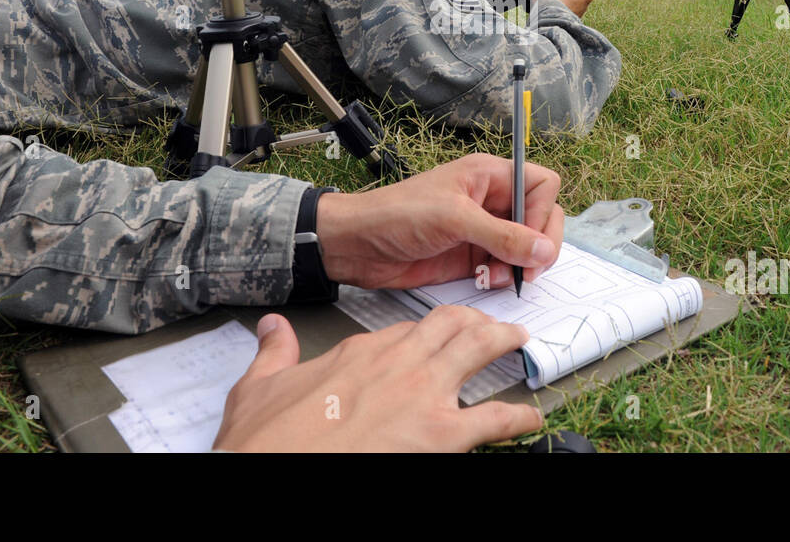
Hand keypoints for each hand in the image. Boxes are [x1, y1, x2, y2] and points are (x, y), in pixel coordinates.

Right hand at [213, 308, 542, 451]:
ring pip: (476, 351)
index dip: (429, 329)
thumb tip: (271, 328)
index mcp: (360, 352)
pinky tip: (530, 416)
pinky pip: (492, 418)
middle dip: (474, 321)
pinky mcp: (440, 435)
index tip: (439, 330)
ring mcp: (422, 395)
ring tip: (518, 339)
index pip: (407, 329)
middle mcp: (396, 362)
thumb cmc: (266, 439)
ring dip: (502, 341)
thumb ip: (274, 352)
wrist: (271, 468)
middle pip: (449, 326)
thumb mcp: (260, 386)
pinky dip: (516, 416)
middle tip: (491, 324)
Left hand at [314, 153, 562, 289]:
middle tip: (526, 270)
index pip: (541, 186)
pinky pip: (503, 267)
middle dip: (537, 246)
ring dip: (518, 265)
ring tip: (495, 277)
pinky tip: (483, 281)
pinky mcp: (470, 257)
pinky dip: (500, 277)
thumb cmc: (397, 215)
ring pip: (524, 247)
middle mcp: (490, 200)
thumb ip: (503, 235)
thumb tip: (544, 250)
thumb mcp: (454, 219)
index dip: (542, 213)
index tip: (529, 240)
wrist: (357, 245)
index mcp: (488, 175)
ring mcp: (481, 230)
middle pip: (539, 218)